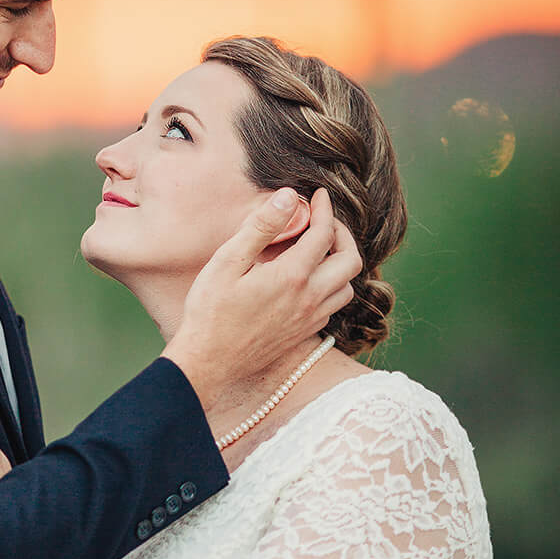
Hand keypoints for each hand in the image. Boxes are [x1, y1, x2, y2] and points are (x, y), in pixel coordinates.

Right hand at [164, 188, 360, 408]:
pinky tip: (310, 282)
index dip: (325, 210)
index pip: (325, 234)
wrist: (208, 362)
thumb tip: (288, 197)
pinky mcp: (305, 333)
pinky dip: (332, 286)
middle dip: (342, 234)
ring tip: (320, 251)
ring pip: (348, 285)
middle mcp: (310, 298)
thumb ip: (260, 228)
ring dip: (341, 263)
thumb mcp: (227, 262)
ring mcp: (310, 318)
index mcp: (292, 276)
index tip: (318, 196)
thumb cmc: (210, 311)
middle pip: (350, 259)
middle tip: (323, 222)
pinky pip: (334, 306)